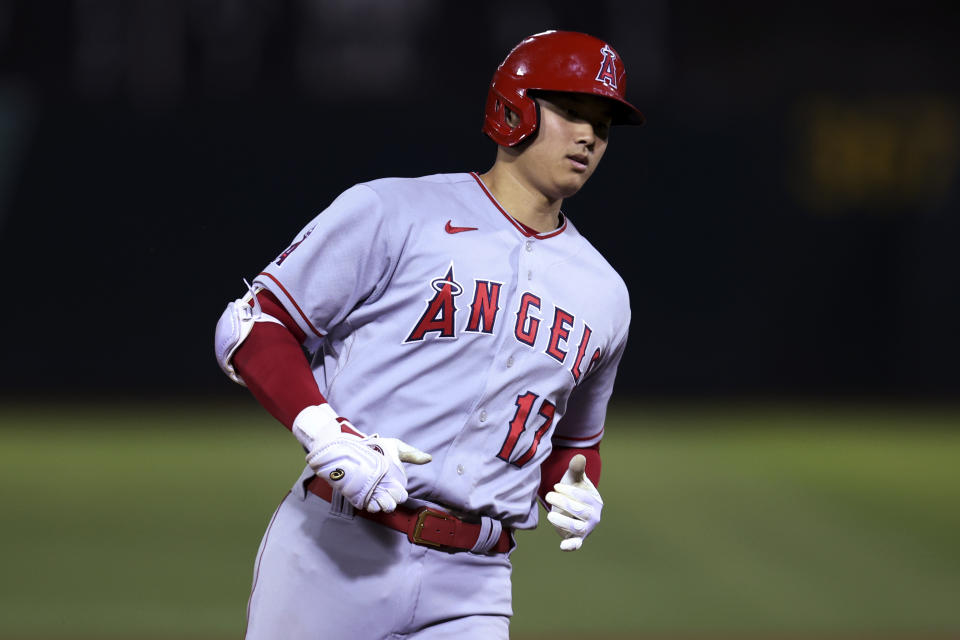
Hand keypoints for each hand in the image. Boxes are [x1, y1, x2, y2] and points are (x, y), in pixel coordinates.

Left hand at [306, 433, 430, 512]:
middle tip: (386, 490)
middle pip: (393, 503)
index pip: (402, 495)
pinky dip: (372, 507)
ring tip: (378, 495)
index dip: (400, 493)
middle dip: (392, 500)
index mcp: (395, 481)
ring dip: (382, 504)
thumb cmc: (376, 447)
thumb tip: (429, 458)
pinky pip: (369, 508)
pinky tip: (370, 499)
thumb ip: (411, 454)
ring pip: (382, 507)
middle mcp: (385, 490)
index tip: (396, 485)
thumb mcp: (395, 448)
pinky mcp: (361, 497)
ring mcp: (373, 494)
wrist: (353, 447)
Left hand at [544, 454, 602, 550]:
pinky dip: (570, 546)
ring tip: (550, 515)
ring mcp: (586, 529)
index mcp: (595, 502)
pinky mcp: (577, 539)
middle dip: (563, 503)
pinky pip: (575, 544)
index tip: (555, 486)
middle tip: (548, 496)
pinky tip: (562, 546)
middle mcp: (593, 517)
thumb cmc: (573, 490)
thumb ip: (577, 469)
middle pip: (580, 512)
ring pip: (576, 528)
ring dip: (563, 522)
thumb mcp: (574, 479)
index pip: (583, 497)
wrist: (571, 507)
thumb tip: (579, 456)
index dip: (569, 492)